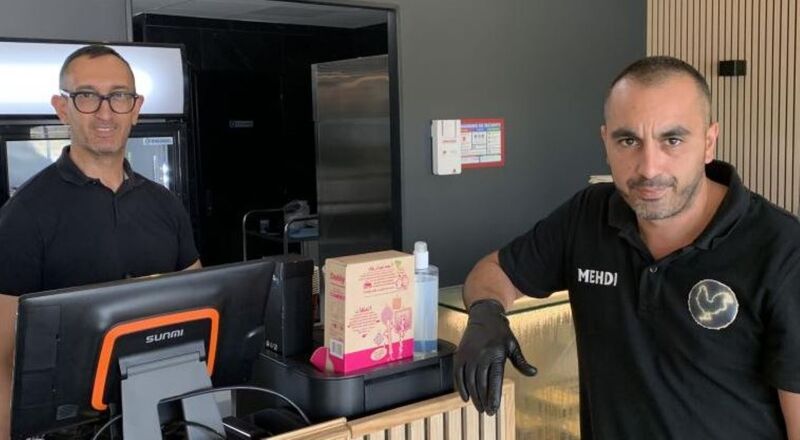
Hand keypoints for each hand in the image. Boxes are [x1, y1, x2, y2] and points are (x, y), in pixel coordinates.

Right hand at [453, 299, 536, 414]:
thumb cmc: (500, 332)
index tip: (494, 409)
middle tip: (487, 412)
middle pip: (481, 384)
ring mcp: (469, 356)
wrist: (484, 316)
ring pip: (469, 381)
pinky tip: (465, 397)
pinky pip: (458, 374)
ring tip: (479, 407)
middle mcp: (481, 356)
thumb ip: (521, 362)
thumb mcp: (513, 345)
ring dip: (474, 397)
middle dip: (484, 400)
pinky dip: (460, 387)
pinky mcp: (460, 355)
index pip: (494, 381)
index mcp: (496, 355)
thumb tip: (533, 373)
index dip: (493, 397)